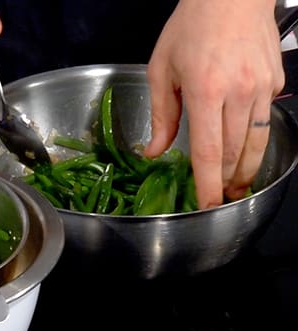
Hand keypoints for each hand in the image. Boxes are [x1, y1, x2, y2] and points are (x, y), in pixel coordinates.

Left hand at [144, 0, 283, 208]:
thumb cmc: (191, 27)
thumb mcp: (161, 68)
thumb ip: (161, 115)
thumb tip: (155, 151)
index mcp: (204, 90)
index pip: (207, 151)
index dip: (208, 184)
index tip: (208, 205)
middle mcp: (237, 93)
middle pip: (233, 153)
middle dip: (226, 182)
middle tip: (220, 199)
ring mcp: (261, 88)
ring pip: (255, 143)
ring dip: (245, 170)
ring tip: (236, 187)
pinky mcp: (275, 83)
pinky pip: (265, 122)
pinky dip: (256, 144)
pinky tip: (246, 154)